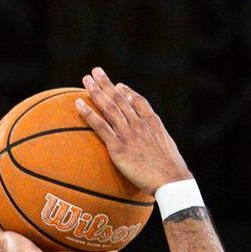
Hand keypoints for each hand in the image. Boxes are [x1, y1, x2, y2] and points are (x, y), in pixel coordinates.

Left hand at [75, 67, 189, 198]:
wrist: (170, 180)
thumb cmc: (172, 172)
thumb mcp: (168, 150)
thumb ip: (159, 142)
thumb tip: (156, 147)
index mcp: (153, 122)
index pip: (139, 101)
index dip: (128, 92)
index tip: (119, 85)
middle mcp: (139, 123)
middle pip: (120, 99)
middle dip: (107, 84)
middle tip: (96, 72)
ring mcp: (128, 133)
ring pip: (109, 107)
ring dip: (96, 91)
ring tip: (85, 80)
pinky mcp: (118, 147)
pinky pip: (100, 126)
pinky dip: (89, 113)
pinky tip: (78, 104)